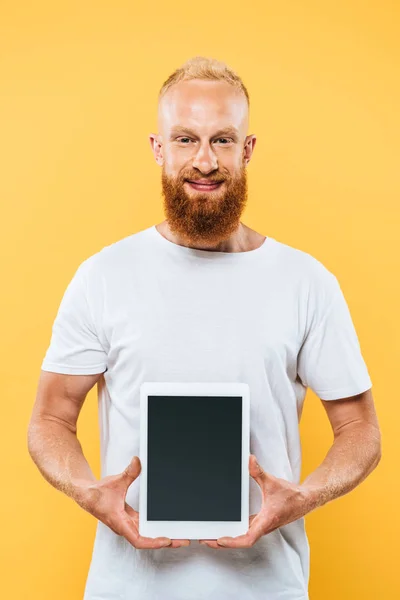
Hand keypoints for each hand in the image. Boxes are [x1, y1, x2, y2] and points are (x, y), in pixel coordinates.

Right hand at [76, 456, 190, 548]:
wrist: (86, 495)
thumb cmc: (97, 493)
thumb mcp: (115, 482)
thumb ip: (128, 473)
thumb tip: (137, 461)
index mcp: (120, 523)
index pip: (139, 539)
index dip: (154, 542)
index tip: (168, 540)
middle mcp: (126, 526)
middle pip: (148, 540)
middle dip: (166, 541)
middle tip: (184, 539)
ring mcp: (128, 524)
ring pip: (148, 535)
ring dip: (163, 536)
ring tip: (181, 535)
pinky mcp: (130, 519)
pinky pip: (145, 527)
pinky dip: (156, 528)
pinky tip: (166, 525)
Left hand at [198, 454, 308, 548]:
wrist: (305, 501)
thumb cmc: (291, 495)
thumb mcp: (273, 482)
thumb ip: (259, 472)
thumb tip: (249, 460)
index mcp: (266, 520)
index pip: (248, 538)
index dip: (232, 541)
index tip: (219, 539)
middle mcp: (262, 527)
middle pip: (240, 540)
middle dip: (221, 542)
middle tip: (203, 539)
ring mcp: (261, 526)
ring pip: (242, 537)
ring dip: (226, 538)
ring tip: (208, 536)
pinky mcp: (260, 522)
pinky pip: (245, 531)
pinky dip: (233, 532)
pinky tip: (224, 528)